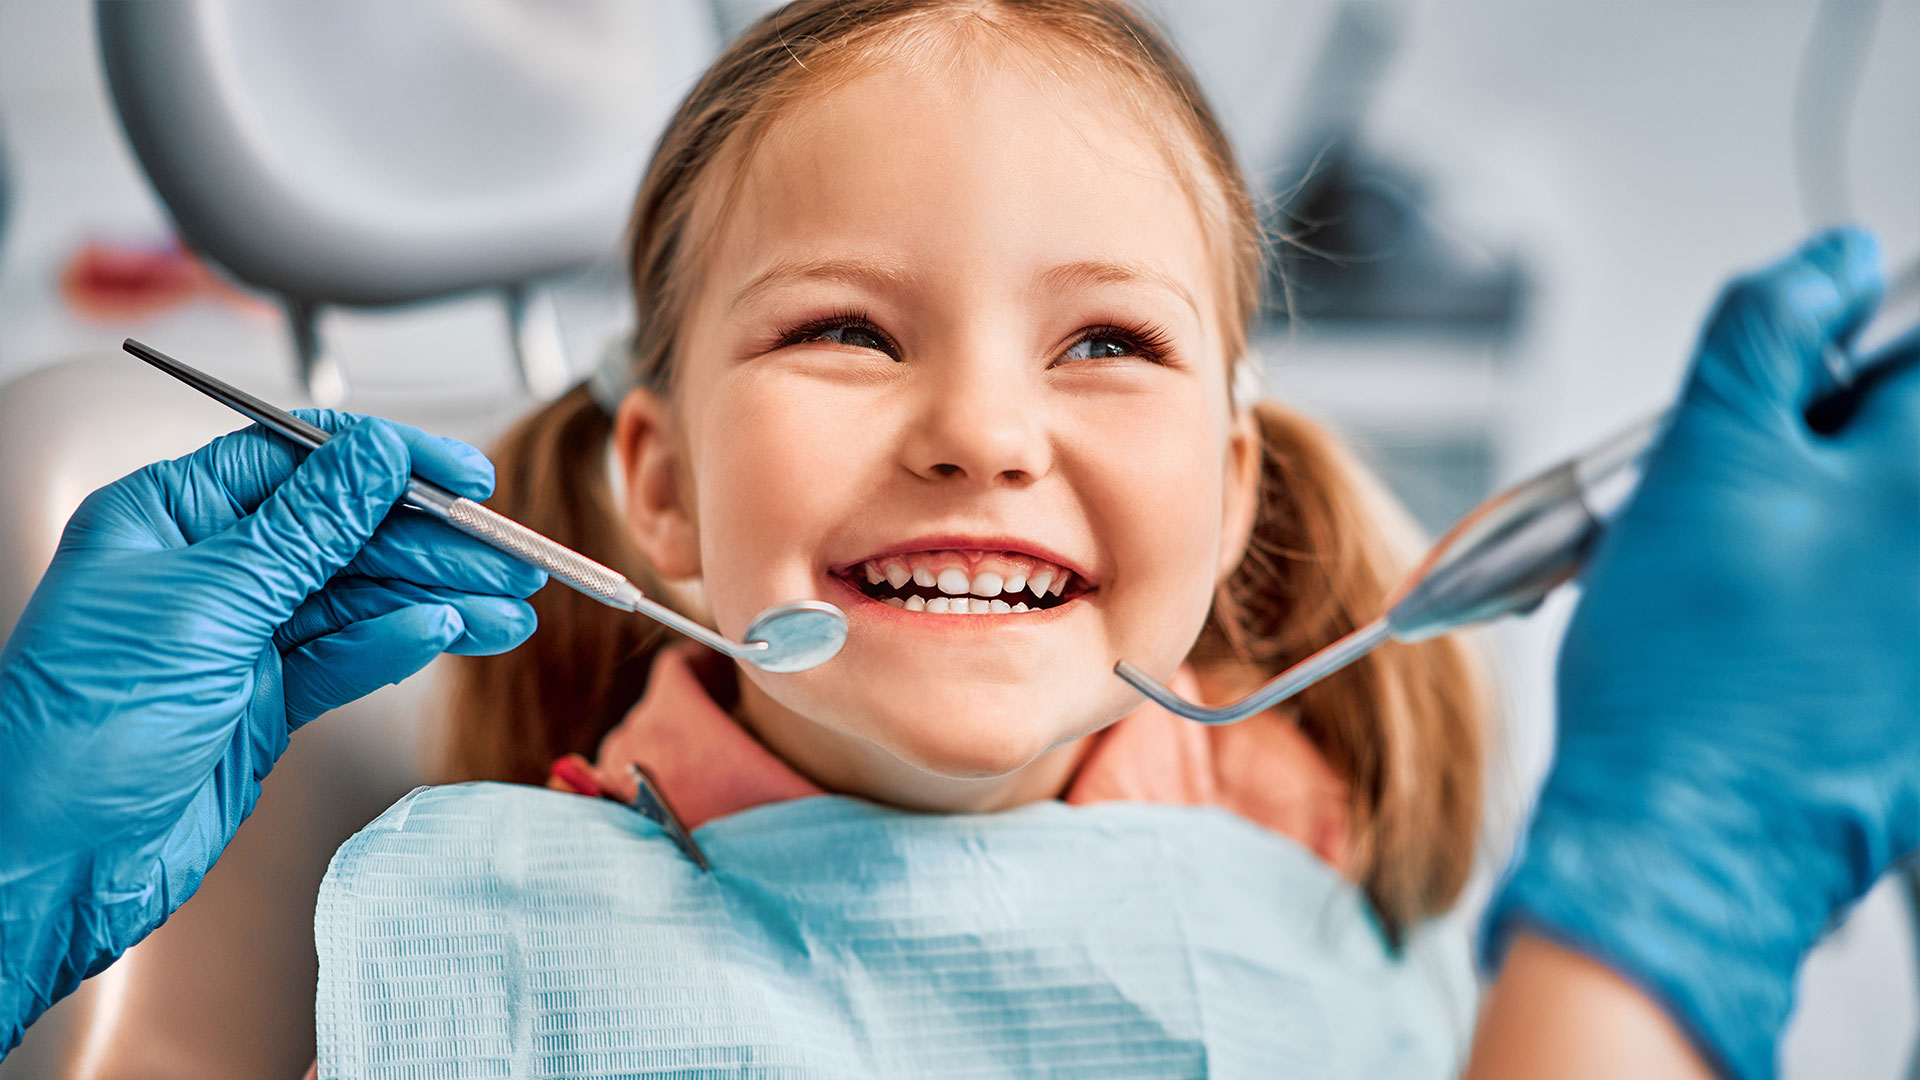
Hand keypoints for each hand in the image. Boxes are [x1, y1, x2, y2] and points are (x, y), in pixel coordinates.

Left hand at [0, 413, 544, 1052]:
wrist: (53, 862)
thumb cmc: (80, 730)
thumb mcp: (208, 604)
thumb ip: (306, 529)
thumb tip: (375, 457)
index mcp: (169, 517)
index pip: (300, 460)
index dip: (388, 462)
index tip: (463, 475)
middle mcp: (206, 569)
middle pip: (345, 533)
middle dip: (433, 545)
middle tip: (507, 559)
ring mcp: (239, 637)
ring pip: (360, 599)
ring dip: (437, 601)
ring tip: (507, 610)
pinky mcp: (265, 700)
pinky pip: (349, 656)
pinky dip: (400, 645)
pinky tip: (447, 636)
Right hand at [1483, 229, 1919, 1079]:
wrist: (1689, 840)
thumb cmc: (1687, 670)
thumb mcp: (1702, 454)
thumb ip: (1772, 330)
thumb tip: (1833, 262)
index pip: (1914, 346)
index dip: (1841, 350)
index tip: (1788, 391)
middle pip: (1893, 447)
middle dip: (1826, 444)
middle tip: (1744, 495)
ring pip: (1877, 530)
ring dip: (1819, 526)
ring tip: (1741, 580)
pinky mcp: (1919, 699)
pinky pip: (1874, 611)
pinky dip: (1828, 607)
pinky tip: (1765, 645)